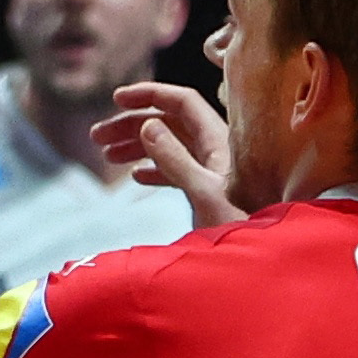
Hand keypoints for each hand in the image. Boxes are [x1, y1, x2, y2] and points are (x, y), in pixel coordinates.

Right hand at [96, 79, 244, 227]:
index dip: (149, 95)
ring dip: (138, 146)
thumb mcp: (203, 194)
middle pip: (171, 122)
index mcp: (220, 142)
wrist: (260, 263)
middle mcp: (217, 150)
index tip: (116, 99)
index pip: (183, 102)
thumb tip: (147, 125)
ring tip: (107, 157)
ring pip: (171, 145)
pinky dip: (154, 168)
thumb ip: (175, 159)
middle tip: (98, 137)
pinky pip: (177, 169)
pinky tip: (136, 177)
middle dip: (133, 124)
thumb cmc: (241, 228)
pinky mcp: (209, 191)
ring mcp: (214, 170)